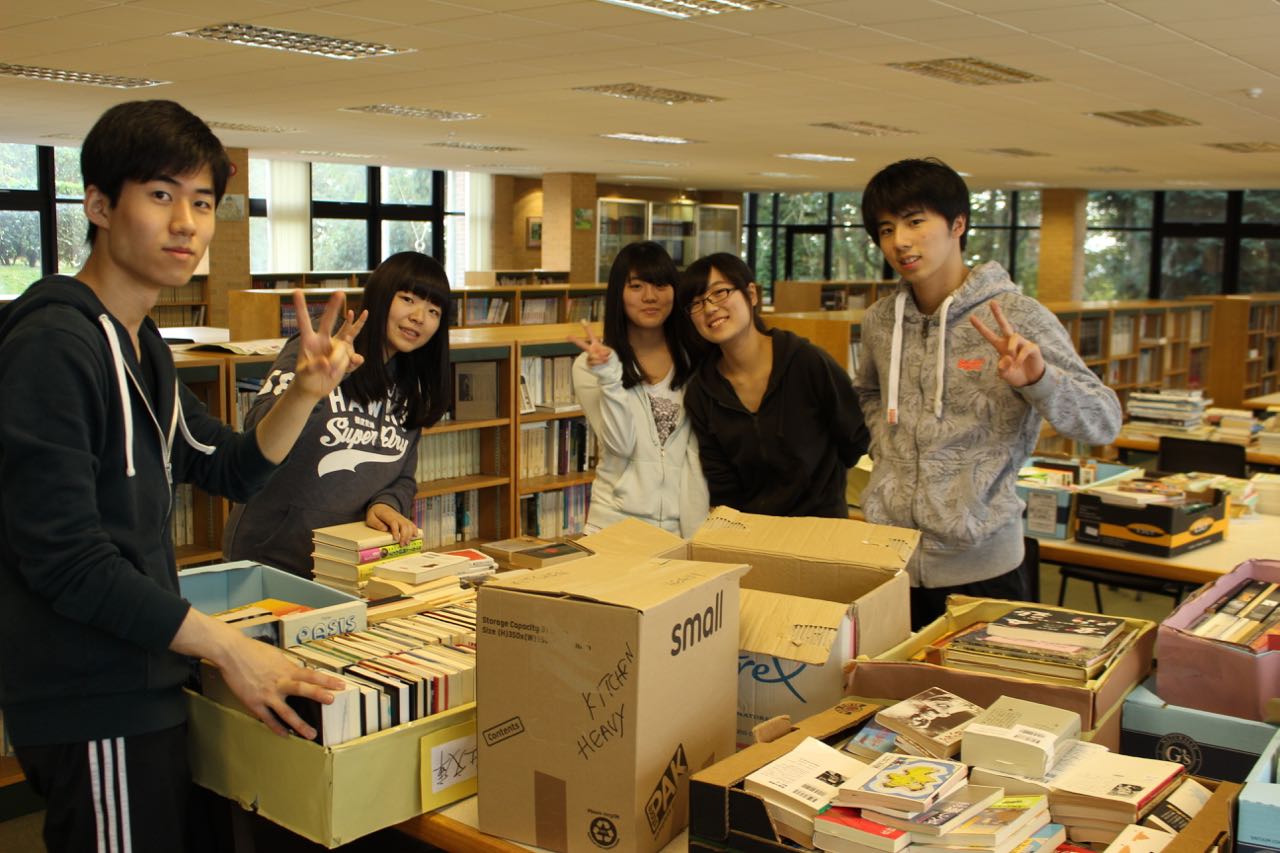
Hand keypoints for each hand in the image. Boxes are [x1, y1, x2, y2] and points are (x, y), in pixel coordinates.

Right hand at [212, 625, 343, 739]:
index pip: (311, 674)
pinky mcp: (254, 703)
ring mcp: (267, 694)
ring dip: (300, 724)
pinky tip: (285, 734)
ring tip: (311, 734)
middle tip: (332, 701)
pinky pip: (268, 718)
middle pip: (302, 689)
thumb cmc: (254, 651)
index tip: (341, 685)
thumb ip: (289, 667)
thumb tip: (300, 673)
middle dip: (318, 695)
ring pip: (286, 712)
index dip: (327, 680)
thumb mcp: (277, 656)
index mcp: (286, 669)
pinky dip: (277, 728)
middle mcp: (279, 682)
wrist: (231, 653)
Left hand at [288, 290, 367, 400]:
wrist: (315, 388)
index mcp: (308, 341)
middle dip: (334, 307)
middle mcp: (323, 340)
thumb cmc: (305, 378)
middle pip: (329, 320)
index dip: (301, 307)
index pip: (304, 321)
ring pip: (348, 336)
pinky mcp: (346, 356)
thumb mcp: (305, 373)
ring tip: (356, 330)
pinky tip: (343, 372)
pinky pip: (354, 357)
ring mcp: (336, 347)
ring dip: (352, 334)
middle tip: (340, 292)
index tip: (297, 291)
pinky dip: (352, 365)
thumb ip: (314, 367)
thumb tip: (326, 363)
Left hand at [366, 503, 417, 544]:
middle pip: (404, 524)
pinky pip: (411, 524)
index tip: (396, 539)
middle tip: (402, 544)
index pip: (394, 522)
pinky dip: (414, 529)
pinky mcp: (404, 520)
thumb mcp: (370, 518)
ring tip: (407, 543)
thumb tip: (385, 529)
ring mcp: (401, 517)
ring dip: (410, 534)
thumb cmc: (375, 514)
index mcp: (387, 515)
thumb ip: (376, 523)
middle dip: (405, 535)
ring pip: (409, 525)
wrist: (381, 506)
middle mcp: (397, 516)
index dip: (396, 531)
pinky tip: (415, 536)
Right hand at [568, 320, 611, 366]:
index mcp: (595, 344)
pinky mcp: (588, 363)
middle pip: (581, 344)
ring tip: (605, 359)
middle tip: (568, 336)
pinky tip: (602, 363)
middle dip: (575, 340)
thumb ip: (605, 351)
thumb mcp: (609, 352)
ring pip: (593, 356)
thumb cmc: (607, 357)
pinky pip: (595, 362)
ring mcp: (589, 356)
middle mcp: (590, 349)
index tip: (582, 320)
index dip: (587, 328)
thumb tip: (599, 354)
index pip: (591, 335)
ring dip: (601, 358)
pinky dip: (600, 362)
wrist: (606, 367)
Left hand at [970, 301, 1044, 386]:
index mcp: (1001, 347)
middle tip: (992, 302)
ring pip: (1014, 336)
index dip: (981, 327)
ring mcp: (1022, 343)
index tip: (971, 317)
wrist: (1031, 381)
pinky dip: (1020, 357)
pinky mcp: (1032, 347)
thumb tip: (1006, 358)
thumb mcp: (1005, 375)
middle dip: (998, 314)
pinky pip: (1025, 348)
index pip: (989, 335)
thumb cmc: (1016, 375)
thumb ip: (1002, 369)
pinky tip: (1018, 363)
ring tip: (1012, 360)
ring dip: (1011, 348)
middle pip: (1004, 325)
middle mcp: (1011, 342)